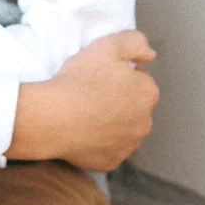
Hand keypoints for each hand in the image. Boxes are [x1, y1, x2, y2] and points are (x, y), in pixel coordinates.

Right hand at [9, 30, 159, 171]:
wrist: (53, 117)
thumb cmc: (80, 80)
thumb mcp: (107, 46)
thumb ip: (135, 42)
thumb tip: (150, 54)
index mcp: (147, 93)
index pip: (139, 79)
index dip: (119, 74)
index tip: (100, 75)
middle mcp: (145, 122)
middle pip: (133, 106)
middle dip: (119, 100)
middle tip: (91, 93)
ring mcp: (128, 145)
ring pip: (122, 129)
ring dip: (110, 122)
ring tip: (85, 112)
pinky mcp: (111, 162)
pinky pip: (108, 149)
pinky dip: (99, 142)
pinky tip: (82, 131)